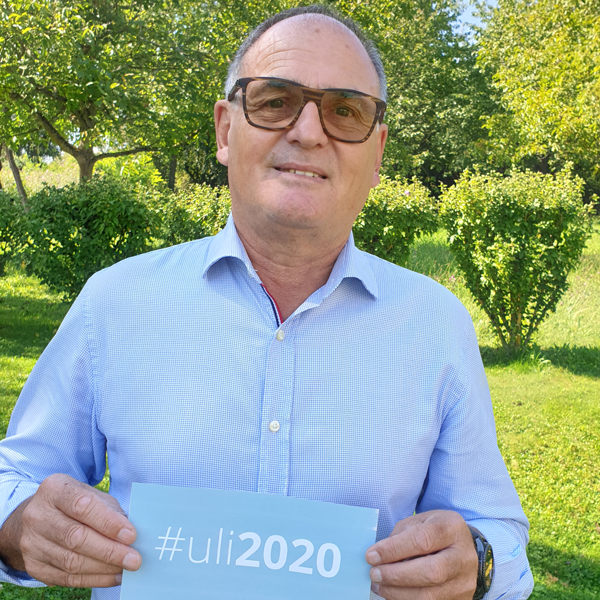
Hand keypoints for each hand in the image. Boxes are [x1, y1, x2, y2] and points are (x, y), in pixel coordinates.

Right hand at [0, 473, 140, 586]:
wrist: (39, 517)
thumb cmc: (74, 503)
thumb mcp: (92, 495)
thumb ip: (110, 511)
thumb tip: (130, 535)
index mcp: (54, 489)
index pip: (82, 506)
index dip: (108, 523)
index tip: (131, 535)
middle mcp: (37, 515)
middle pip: (76, 537)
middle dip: (109, 551)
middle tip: (133, 559)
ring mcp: (31, 542)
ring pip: (71, 562)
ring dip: (103, 568)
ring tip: (126, 568)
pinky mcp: (32, 566)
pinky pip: (66, 578)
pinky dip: (93, 579)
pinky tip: (111, 576)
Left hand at [366, 510, 477, 599]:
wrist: (463, 549)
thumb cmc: (436, 532)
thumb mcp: (420, 521)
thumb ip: (401, 535)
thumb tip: (379, 555)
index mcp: (451, 528)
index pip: (422, 540)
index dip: (394, 549)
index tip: (371, 555)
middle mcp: (462, 557)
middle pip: (430, 571)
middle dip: (396, 574)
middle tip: (374, 573)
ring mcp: (464, 582)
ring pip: (429, 595)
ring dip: (397, 592)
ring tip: (378, 584)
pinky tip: (392, 593)